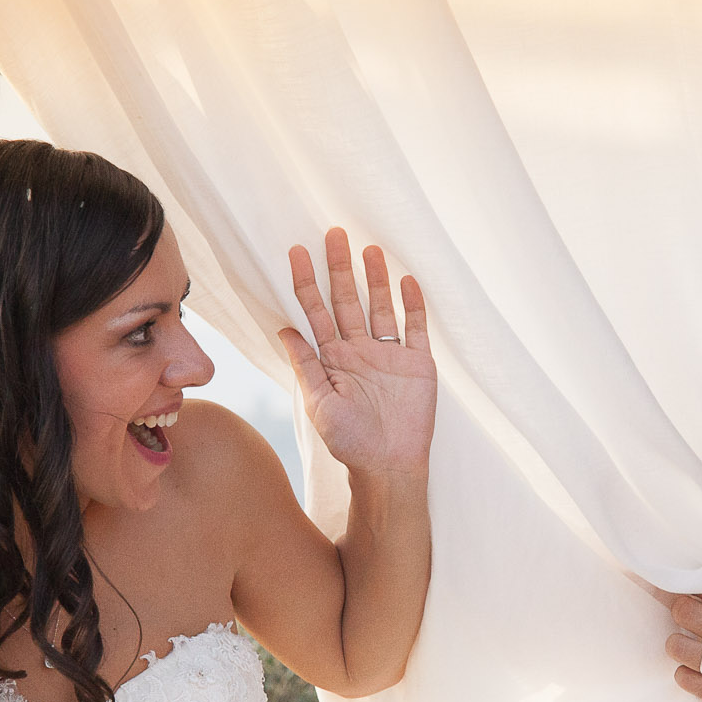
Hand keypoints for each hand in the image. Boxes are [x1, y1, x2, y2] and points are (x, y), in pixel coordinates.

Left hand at [279, 227, 436, 476]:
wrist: (389, 466)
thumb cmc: (350, 442)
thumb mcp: (319, 403)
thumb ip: (305, 365)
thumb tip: (283, 329)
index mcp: (332, 359)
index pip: (314, 311)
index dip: (305, 282)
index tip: (296, 252)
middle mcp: (359, 351)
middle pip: (347, 300)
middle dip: (339, 267)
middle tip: (333, 234)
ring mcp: (389, 355)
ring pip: (380, 307)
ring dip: (375, 278)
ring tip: (370, 248)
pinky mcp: (417, 363)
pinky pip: (416, 328)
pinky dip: (413, 304)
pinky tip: (408, 280)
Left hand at [661, 548, 701, 701]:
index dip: (699, 582)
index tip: (694, 583)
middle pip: (686, 611)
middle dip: (681, 605)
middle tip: (685, 607)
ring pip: (679, 646)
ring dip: (680, 639)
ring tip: (690, 639)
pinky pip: (686, 680)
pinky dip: (685, 672)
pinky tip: (696, 669)